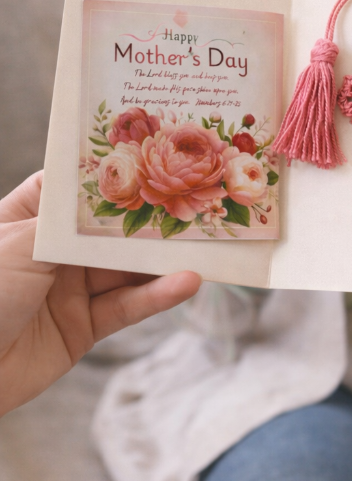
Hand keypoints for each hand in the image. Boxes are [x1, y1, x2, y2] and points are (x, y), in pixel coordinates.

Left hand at [0, 171, 201, 416]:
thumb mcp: (19, 244)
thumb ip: (73, 223)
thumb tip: (119, 194)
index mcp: (29, 218)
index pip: (78, 187)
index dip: (114, 171)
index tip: (157, 153)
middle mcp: (53, 250)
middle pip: (111, 228)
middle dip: (150, 217)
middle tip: (195, 200)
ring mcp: (70, 289)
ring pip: (126, 267)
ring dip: (162, 258)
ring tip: (203, 244)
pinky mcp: (83, 327)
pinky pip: (126, 307)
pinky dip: (157, 295)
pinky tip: (185, 282)